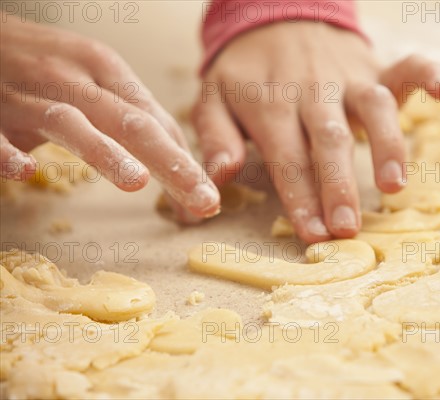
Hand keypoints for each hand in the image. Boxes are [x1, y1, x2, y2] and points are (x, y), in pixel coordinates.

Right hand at [0, 14, 218, 218]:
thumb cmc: (44, 68)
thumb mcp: (94, 81)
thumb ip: (131, 118)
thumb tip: (178, 162)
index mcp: (104, 69)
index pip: (156, 120)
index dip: (186, 161)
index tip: (209, 198)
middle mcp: (72, 79)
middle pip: (130, 123)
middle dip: (171, 164)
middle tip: (201, 200)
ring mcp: (27, 94)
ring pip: (70, 122)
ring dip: (103, 152)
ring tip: (137, 181)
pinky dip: (8, 151)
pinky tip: (26, 171)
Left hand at [193, 21, 439, 242]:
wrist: (275, 15)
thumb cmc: (246, 70)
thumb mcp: (214, 97)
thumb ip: (215, 136)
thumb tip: (220, 176)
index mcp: (270, 105)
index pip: (287, 157)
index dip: (299, 197)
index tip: (312, 234)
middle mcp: (311, 92)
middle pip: (328, 140)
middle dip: (338, 185)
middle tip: (347, 227)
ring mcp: (346, 78)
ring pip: (372, 107)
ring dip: (386, 144)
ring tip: (393, 185)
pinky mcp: (373, 67)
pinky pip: (404, 66)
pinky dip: (427, 73)